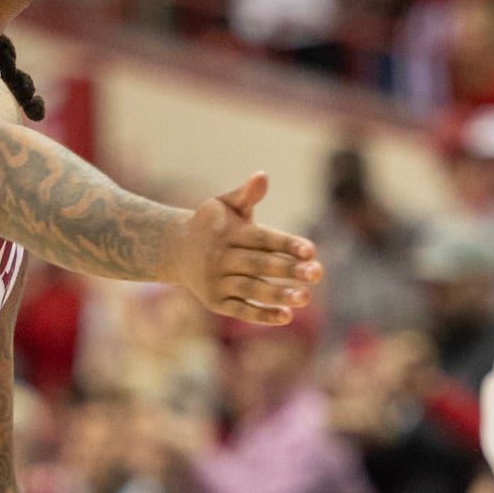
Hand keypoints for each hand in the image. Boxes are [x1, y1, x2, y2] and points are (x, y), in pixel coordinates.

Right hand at [174, 173, 322, 325]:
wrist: (175, 249)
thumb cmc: (211, 224)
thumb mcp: (224, 205)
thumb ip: (246, 194)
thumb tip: (262, 176)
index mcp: (226, 232)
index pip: (260, 239)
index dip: (285, 244)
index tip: (311, 250)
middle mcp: (219, 258)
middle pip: (258, 265)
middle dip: (288, 270)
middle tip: (318, 273)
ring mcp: (216, 282)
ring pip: (251, 289)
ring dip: (278, 294)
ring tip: (306, 297)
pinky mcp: (215, 302)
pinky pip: (241, 310)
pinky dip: (262, 315)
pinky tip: (287, 316)